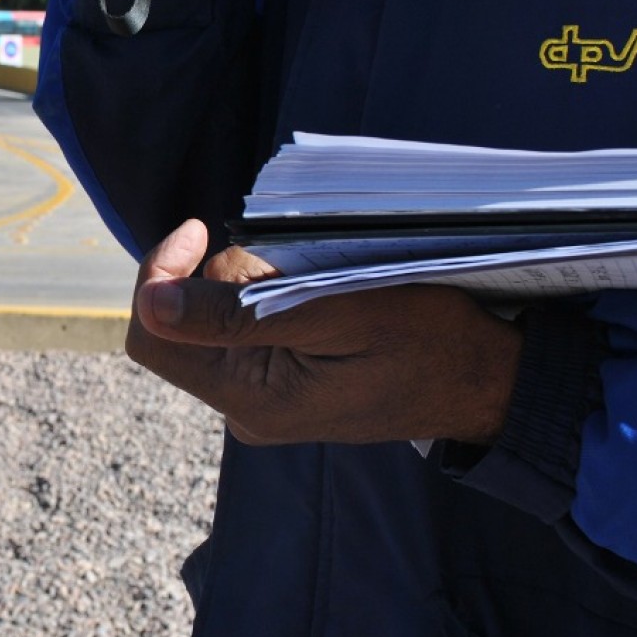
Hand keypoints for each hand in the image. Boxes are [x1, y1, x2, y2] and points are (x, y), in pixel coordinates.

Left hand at [126, 220, 522, 444]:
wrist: (485, 380)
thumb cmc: (424, 342)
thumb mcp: (333, 312)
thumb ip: (237, 314)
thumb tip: (151, 303)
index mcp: (249, 400)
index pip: (153, 335)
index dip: (160, 274)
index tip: (201, 229)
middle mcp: (243, 407)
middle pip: (186, 319)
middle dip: (228, 275)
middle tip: (298, 267)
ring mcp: (263, 397)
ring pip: (218, 315)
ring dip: (257, 282)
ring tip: (322, 285)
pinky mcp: (282, 381)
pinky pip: (249, 324)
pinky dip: (273, 296)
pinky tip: (322, 298)